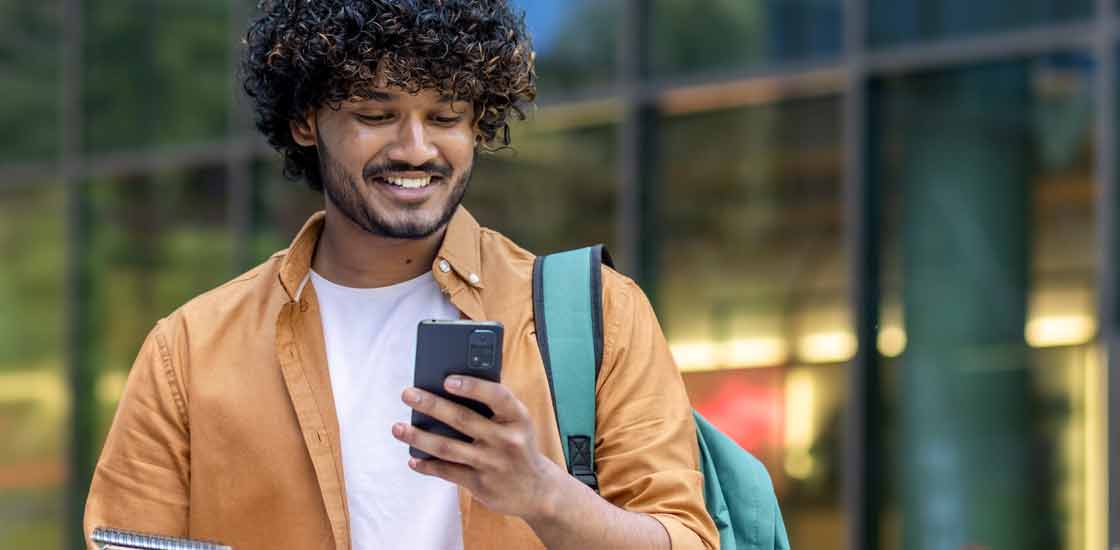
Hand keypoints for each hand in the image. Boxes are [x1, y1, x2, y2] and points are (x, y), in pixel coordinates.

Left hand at [392, 376, 566, 519]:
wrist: (536, 490)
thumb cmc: (519, 445)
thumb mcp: (517, 423)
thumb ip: (494, 406)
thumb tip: (451, 386)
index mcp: (518, 418)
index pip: (497, 397)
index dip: (473, 387)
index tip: (448, 380)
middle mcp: (506, 440)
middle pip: (462, 419)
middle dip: (431, 405)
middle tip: (407, 394)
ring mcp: (492, 464)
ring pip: (448, 448)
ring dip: (419, 437)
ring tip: (397, 427)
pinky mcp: (480, 484)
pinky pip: (447, 472)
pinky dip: (428, 465)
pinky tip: (413, 458)